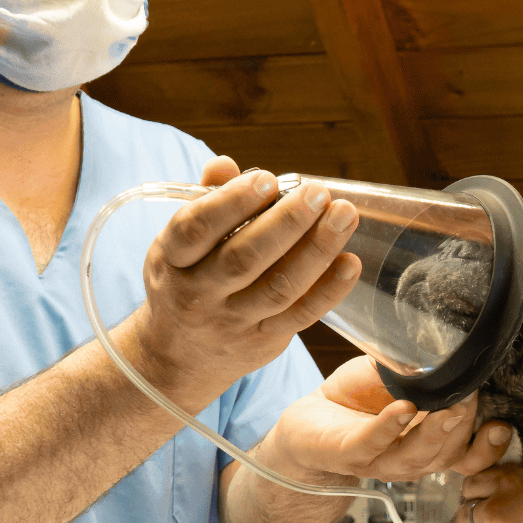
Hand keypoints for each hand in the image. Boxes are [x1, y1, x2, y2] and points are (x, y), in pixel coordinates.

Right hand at [130, 156, 360, 407]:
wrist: (177, 357)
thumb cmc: (185, 282)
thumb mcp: (178, 245)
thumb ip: (205, 201)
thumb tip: (225, 165)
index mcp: (172, 259)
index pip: (195, 228)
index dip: (231, 202)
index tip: (267, 179)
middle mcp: (200, 293)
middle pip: (244, 257)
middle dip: (286, 222)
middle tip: (318, 192)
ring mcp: (234, 321)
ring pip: (279, 287)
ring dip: (317, 249)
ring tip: (344, 215)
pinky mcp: (265, 341)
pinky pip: (302, 315)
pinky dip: (330, 290)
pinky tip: (350, 262)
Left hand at [266, 356, 514, 483]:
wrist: (309, 420)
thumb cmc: (359, 400)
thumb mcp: (400, 380)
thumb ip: (426, 370)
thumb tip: (451, 339)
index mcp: (431, 444)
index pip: (469, 457)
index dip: (489, 448)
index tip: (502, 427)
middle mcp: (411, 458)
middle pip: (447, 454)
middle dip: (462, 427)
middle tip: (469, 399)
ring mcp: (379, 459)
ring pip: (414, 457)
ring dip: (433, 434)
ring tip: (446, 408)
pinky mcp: (347, 453)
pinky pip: (371, 444)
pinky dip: (389, 427)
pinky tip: (402, 408)